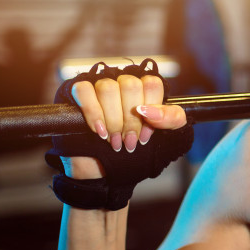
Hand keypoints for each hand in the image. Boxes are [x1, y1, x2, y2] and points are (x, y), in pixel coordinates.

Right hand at [66, 72, 187, 178]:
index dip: (151, 110)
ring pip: (108, 88)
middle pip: (130, 85)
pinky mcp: (76, 92)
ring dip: (112, 120)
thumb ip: (172, 118)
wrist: (101, 167)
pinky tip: (99, 130)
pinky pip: (83, 90)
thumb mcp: (165, 135)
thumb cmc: (132, 147)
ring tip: (114, 140)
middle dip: (130, 120)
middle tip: (128, 141)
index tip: (146, 134)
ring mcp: (98, 85)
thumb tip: (149, 109)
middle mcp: (122, 82)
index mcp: (144, 88)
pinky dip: (92, 112)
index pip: (152, 84)